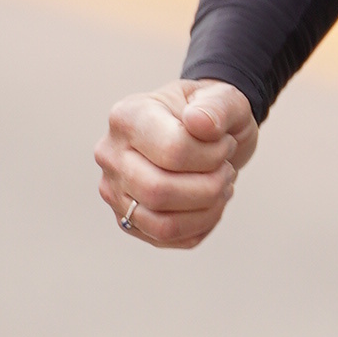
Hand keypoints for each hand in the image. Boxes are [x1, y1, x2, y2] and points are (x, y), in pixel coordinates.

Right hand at [98, 79, 255, 247]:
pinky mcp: (127, 220)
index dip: (213, 154)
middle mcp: (111, 155)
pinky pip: (166, 238)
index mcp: (127, 116)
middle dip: (209, 187)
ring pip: (161, 224)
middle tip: (226, 171)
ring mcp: (114, 191)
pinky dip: (199, 226)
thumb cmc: (209, 115)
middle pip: (159, 191)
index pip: (173, 150)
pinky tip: (209, 204)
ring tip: (220, 188)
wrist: (201, 133)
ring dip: (206, 211)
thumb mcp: (224, 98)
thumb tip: (198, 122)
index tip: (226, 144)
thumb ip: (217, 106)